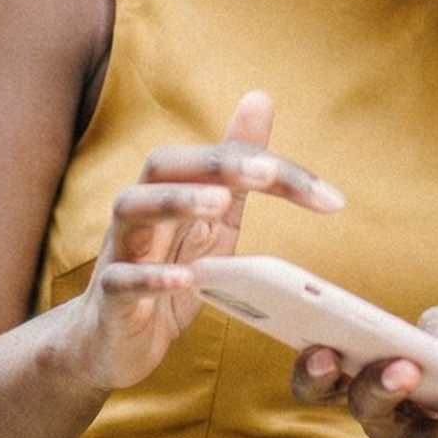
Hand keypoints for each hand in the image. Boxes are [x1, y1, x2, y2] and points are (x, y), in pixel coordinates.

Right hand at [61, 90, 344, 391]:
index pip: (216, 160)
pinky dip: (151, 276)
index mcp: (172, 190)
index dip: (270, 168)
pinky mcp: (110, 298)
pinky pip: (121, 279)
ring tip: (220, 204)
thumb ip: (237, 169)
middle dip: (212, 163)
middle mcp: (142, 211)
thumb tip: (260, 97)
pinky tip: (185, 279)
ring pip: (132, 209)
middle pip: (162, 166)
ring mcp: (121, 252)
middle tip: (265, 174)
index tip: (327, 196)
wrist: (113, 340)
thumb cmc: (166, 271)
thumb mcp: (213, 220)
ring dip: (176, 202)